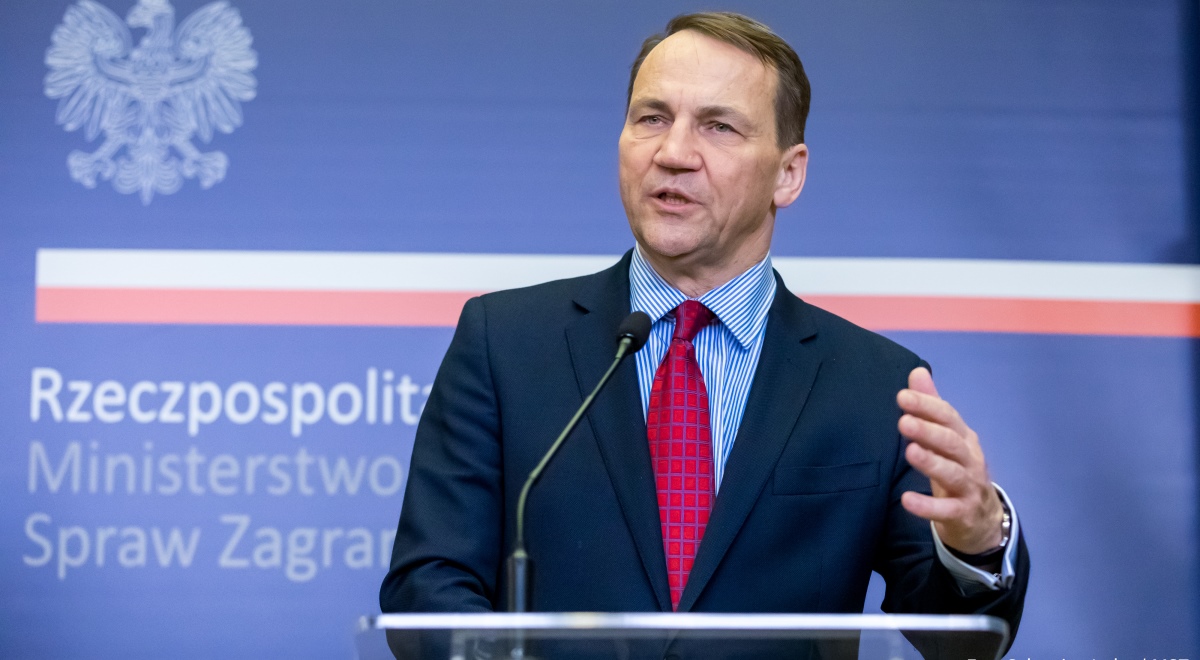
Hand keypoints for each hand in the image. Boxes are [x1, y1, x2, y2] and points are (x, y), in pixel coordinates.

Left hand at [897, 367, 1004, 554]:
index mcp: (964, 438)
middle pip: (952, 442)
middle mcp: (970, 459)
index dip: (928, 406)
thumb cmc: (957, 469)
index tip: (902, 396)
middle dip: (929, 431)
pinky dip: (928, 506)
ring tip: (909, 452)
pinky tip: (907, 500)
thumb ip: (931, 407)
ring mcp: (969, 487)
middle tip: (904, 421)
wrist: (982, 518)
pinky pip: (946, 510)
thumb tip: (917, 372)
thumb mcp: (946, 438)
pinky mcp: (963, 513)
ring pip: (952, 473)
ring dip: (931, 462)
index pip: (948, 417)